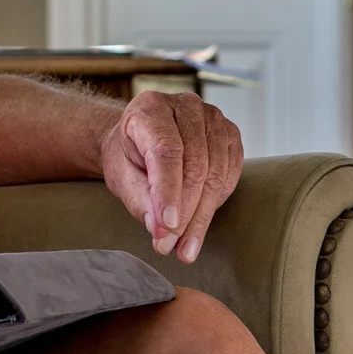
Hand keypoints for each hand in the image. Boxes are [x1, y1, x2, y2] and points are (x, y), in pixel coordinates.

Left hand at [98, 84, 243, 263]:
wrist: (141, 140)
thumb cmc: (129, 157)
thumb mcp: (122, 178)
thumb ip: (139, 200)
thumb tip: (161, 228)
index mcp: (151, 108)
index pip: (167, 152)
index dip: (169, 192)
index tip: (167, 227)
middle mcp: (186, 106)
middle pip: (196, 166)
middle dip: (185, 213)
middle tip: (170, 246)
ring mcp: (214, 118)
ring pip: (216, 175)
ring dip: (202, 217)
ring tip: (185, 247)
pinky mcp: (231, 135)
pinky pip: (230, 176)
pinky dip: (215, 205)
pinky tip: (198, 223)